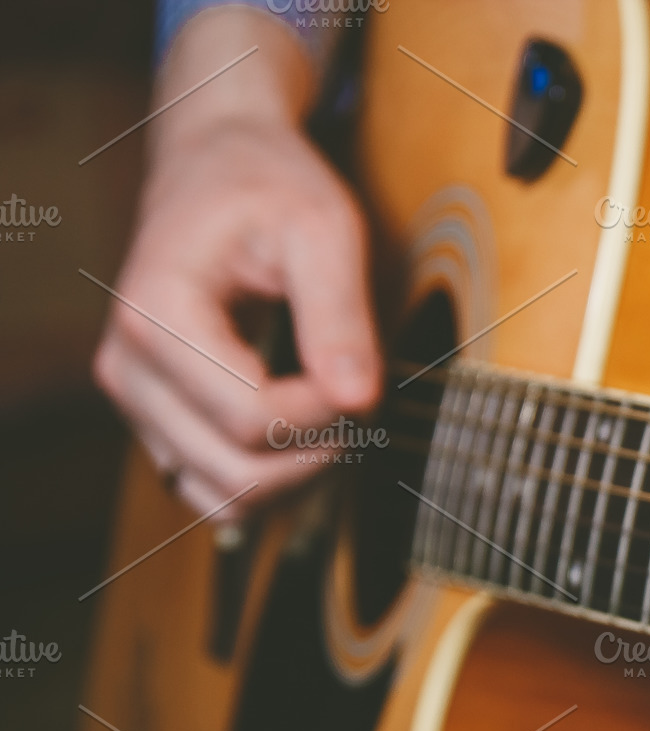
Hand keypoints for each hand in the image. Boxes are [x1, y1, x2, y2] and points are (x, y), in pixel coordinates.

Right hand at [93, 6, 379, 517]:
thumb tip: (360, 399)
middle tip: (361, 401)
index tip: (368, 382)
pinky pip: (214, 488)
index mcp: (156, 315)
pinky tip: (306, 436)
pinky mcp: (158, 419)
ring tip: (335, 415)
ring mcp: (137, 400)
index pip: (248, 419)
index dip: (324, 417)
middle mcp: (130, 367)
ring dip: (296, 475)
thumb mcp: (323, 229)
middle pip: (234, 469)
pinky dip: (270, 482)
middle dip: (316, 451)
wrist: (217, 165)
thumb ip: (340, 314)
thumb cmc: (268, 187)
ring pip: (223, 493)